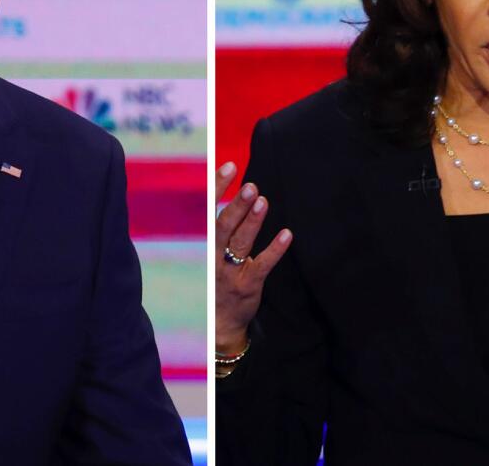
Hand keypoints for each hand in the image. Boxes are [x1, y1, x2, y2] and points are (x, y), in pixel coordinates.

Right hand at [215, 162, 291, 353]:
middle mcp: (211, 256)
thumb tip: (233, 190)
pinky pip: (262, 265)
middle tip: (251, 186)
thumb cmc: (214, 278)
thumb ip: (218, 224)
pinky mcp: (247, 285)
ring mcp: (229, 271)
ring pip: (240, 243)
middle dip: (236, 205)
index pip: (206, 210)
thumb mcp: (207, 251)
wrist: (216, 322)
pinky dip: (275, 249)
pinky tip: (286, 234)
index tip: (229, 166)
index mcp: (202, 243)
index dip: (217, 188)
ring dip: (252, 222)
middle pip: (222, 226)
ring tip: (263, 202)